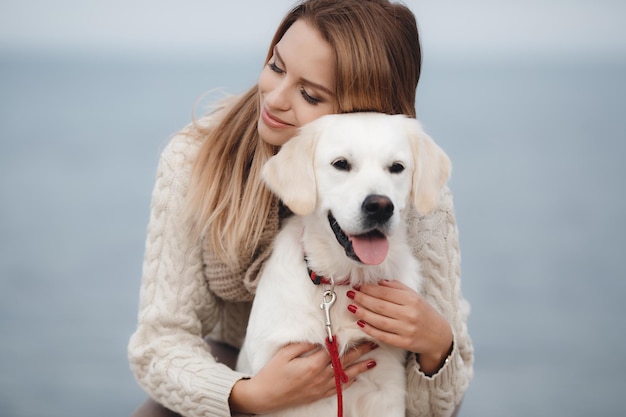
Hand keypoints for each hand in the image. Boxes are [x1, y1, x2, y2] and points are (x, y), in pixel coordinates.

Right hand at [229, 340, 378, 413]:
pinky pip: (338, 388)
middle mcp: (320, 377)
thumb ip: (304, 345)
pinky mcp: (318, 394)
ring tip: (372, 361)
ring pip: (345, 376)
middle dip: (360, 352)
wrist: (264, 396)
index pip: (335, 350)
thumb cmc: (272, 373)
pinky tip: (356, 377)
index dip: (348, 341)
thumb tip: (320, 338)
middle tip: (373, 344)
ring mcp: (320, 387)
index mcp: (313, 364)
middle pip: (344, 362)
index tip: (357, 333)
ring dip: (360, 368)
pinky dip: (348, 382)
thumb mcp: (285, 354)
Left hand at [346, 279, 452, 374]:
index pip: (385, 292)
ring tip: (351, 307)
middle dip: (362, 298)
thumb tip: (378, 282)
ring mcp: (406, 329)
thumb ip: (397, 288)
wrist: (440, 336)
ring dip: (362, 313)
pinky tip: (360, 323)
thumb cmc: (424, 313)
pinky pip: (383, 335)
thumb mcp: (415, 296)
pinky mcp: (404, 343)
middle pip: (380, 305)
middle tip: (350, 294)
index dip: (369, 288)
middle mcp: (409, 314)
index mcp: (412, 299)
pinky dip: (370, 329)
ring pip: (379, 320)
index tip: (358, 285)